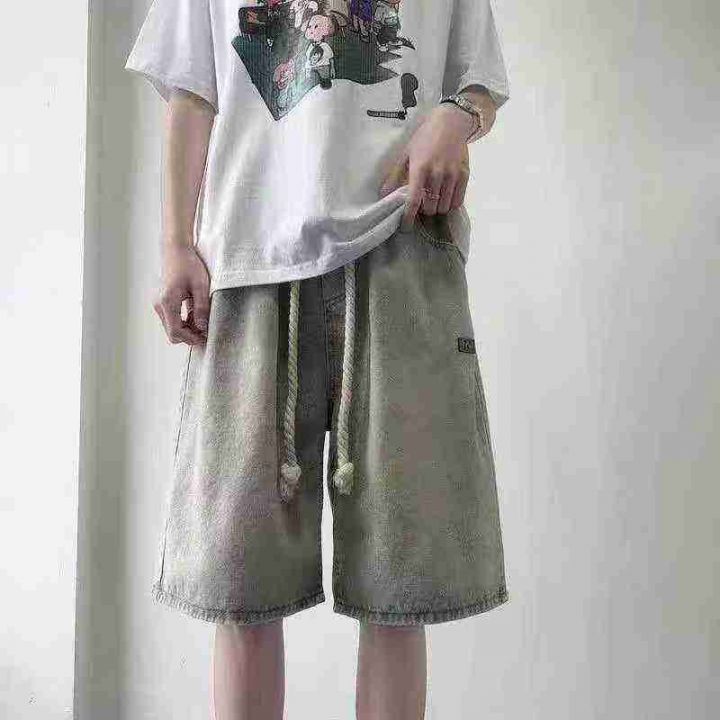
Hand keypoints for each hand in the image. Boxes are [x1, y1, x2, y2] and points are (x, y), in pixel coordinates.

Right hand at [153, 243, 209, 345]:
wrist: (176, 250)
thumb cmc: (188, 264)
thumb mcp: (200, 286)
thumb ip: (201, 308)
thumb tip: (203, 328)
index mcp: (167, 302)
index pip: (176, 332)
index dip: (191, 338)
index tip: (205, 338)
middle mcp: (159, 305)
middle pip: (172, 333)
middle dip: (190, 335)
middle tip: (206, 330)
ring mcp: (159, 304)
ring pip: (172, 327)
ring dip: (187, 328)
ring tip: (202, 318)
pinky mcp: (162, 302)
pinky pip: (172, 319)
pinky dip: (183, 321)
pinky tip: (194, 313)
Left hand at [380, 104, 473, 231]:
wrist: (452, 122)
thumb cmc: (425, 137)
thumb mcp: (406, 153)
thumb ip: (395, 175)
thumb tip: (384, 195)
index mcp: (420, 168)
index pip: (414, 200)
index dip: (409, 217)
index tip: (406, 227)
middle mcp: (437, 173)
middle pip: (430, 207)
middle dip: (424, 211)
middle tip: (421, 205)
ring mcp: (453, 175)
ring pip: (444, 207)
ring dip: (437, 208)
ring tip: (433, 200)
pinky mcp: (465, 175)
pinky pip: (457, 201)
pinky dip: (449, 204)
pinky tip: (444, 198)